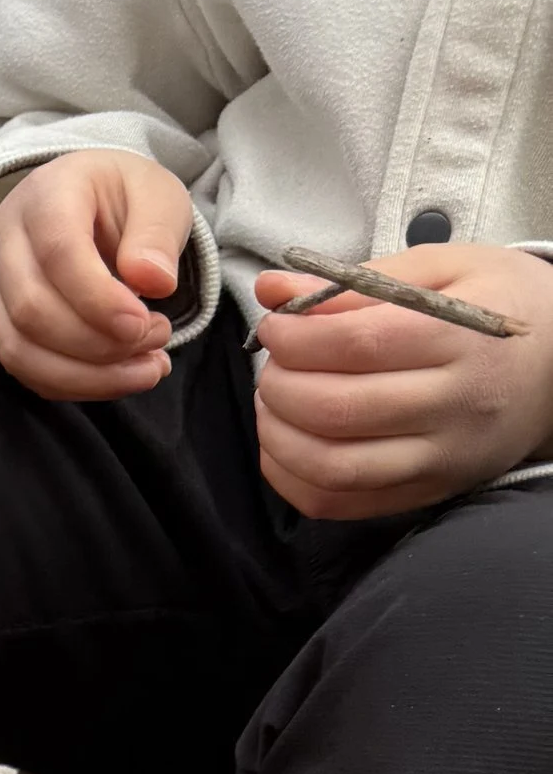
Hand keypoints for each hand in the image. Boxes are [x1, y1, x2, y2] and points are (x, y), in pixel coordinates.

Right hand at [0, 149, 196, 400]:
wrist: (89, 202)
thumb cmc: (124, 198)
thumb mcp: (157, 195)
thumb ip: (157, 233)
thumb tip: (155, 283)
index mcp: (46, 193)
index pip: (57, 253)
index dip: (99, 300)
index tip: (143, 324)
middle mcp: (5, 238)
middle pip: (31, 309)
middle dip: (98, 343)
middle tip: (156, 338)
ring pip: (18, 349)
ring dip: (85, 375)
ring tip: (145, 369)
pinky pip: (22, 368)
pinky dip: (72, 384)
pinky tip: (116, 378)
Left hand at [254, 245, 552, 518]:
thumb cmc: (500, 307)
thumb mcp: (443, 269)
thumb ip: (355, 280)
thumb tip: (272, 288)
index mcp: (461, 338)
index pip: (358, 344)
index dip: (297, 338)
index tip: (276, 326)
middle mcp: (454, 406)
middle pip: (338, 408)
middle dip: (282, 386)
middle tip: (273, 365)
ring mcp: (441, 458)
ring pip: (333, 467)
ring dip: (279, 437)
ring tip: (274, 403)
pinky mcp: (427, 491)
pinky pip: (341, 503)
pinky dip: (293, 479)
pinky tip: (285, 446)